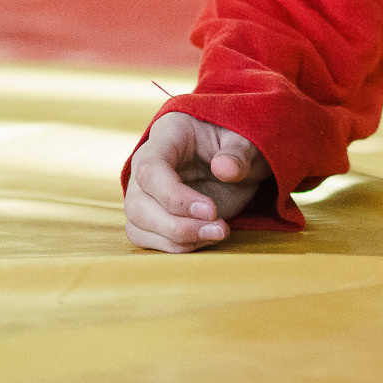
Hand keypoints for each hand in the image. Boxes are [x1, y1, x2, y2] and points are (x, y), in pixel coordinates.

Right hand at [121, 112, 268, 251]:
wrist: (230, 157)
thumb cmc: (233, 143)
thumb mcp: (244, 141)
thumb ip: (238, 153)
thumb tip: (225, 169)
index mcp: (166, 137)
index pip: (150, 170)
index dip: (175, 196)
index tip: (211, 210)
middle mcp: (145, 165)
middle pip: (137, 204)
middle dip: (177, 226)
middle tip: (219, 228)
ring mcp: (144, 192)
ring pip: (137, 225)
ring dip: (176, 240)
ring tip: (218, 233)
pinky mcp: (151, 215)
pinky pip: (146, 238)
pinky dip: (175, 246)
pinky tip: (207, 238)